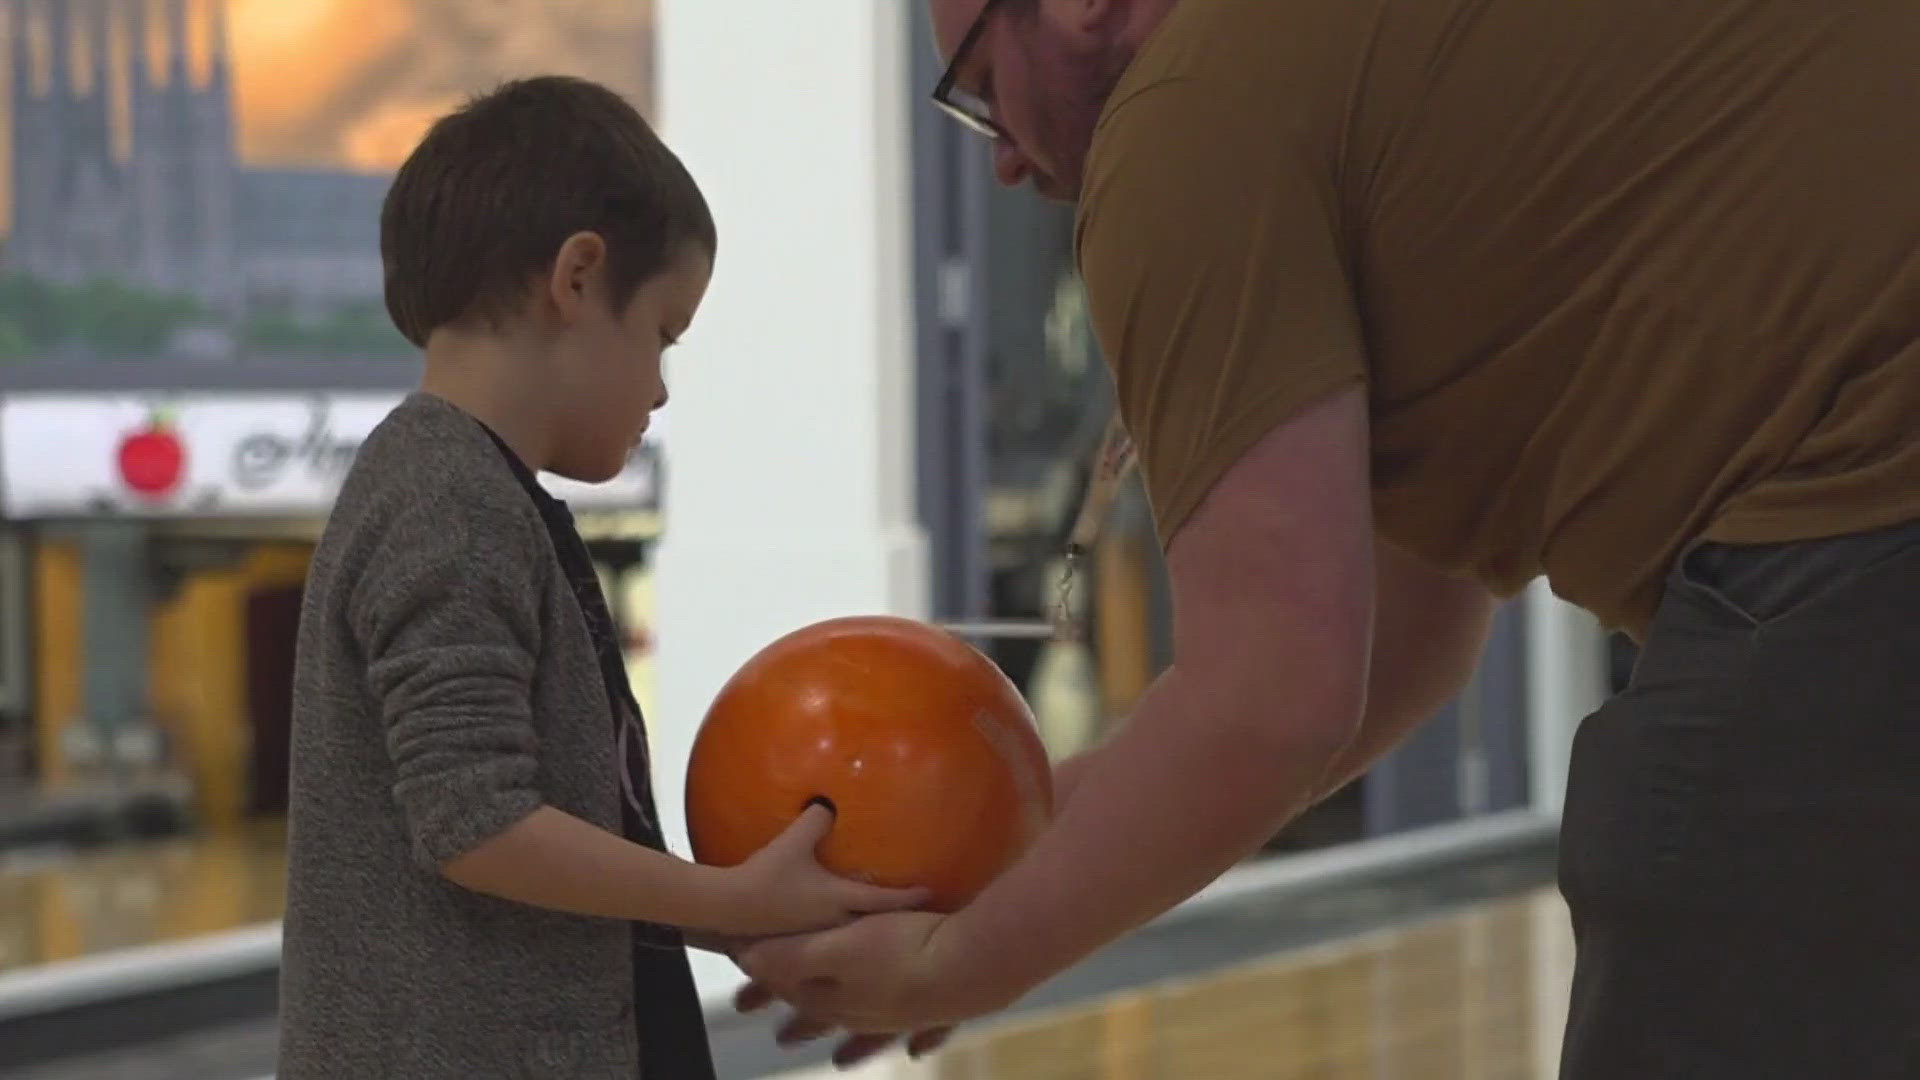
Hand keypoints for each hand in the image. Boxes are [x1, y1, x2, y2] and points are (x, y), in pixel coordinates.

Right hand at [718, 803, 929, 936]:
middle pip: (871, 921)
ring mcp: (814, 932)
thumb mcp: (794, 841)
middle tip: (907, 907)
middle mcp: (833, 922)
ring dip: (862, 921)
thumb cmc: (766, 876)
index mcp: (839, 900)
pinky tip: (826, 911)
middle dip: (889, 916)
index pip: (884, 900)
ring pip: (848, 928)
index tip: (930, 894)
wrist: (728, 908)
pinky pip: (826, 929)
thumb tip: (829, 803)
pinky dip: (836, 921)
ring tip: (869, 910)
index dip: (908, 897)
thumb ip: (816, 820)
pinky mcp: (796, 936)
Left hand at [736, 910, 1015, 1036]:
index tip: (750, 974)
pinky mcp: (938, 1010)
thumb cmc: (903, 950)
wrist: (970, 969)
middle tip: (781, 1038)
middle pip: (824, 1017)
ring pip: (868, 1034)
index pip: (793, 992)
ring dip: (853, 1047)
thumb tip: (749, 963)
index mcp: (835, 996)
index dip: (769, 982)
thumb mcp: (836, 948)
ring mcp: (902, 1016)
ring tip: (840, 1062)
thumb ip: (793, 958)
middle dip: (801, 1023)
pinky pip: (924, 1032)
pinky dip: (917, 1043)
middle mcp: (865, 1013)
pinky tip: (916, 1052)